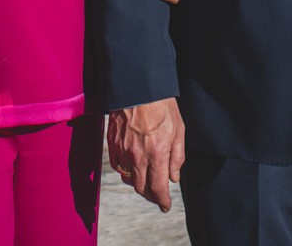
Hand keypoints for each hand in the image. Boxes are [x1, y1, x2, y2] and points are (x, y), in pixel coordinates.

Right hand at [107, 97, 185, 211]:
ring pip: (128, 178)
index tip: (165, 205)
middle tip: (157, 195)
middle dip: (150, 195)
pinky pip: (118, 165)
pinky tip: (133, 167)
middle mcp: (138, 155)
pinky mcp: (112, 143)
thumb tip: (174, 178)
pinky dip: (126, 171)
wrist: (139, 87)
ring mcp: (123, 150)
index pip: (158, 187)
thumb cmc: (162, 106)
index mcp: (157, 153)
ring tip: (146, 181)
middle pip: (141, 188)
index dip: (162, 200)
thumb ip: (177, 157)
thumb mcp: (179, 130)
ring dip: (137, 184)